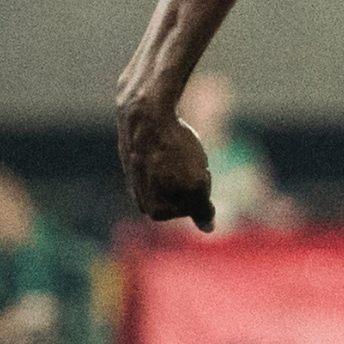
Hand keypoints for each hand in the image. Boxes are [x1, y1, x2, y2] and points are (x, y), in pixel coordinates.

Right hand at [117, 102, 215, 230]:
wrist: (146, 114)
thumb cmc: (172, 153)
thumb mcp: (196, 187)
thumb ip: (203, 212)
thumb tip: (208, 229)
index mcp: (154, 211)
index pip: (194, 206)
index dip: (202, 186)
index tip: (194, 171)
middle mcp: (140, 198)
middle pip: (182, 192)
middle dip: (191, 176)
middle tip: (185, 157)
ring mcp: (135, 177)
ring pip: (174, 172)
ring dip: (182, 159)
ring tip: (176, 145)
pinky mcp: (134, 155)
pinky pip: (163, 154)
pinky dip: (171, 145)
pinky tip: (166, 135)